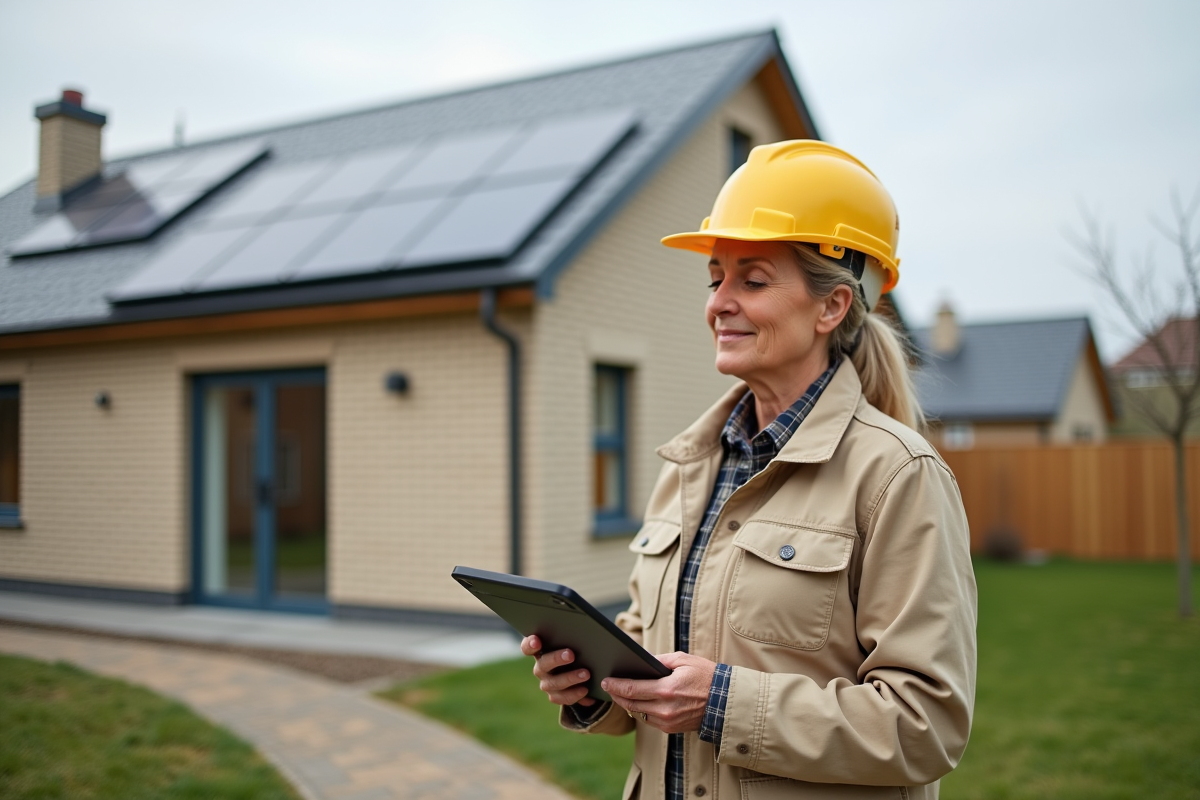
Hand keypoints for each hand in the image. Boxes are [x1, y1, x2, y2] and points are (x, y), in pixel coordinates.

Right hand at [520, 635, 596, 706]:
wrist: (580, 671)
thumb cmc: (575, 651)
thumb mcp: (571, 644)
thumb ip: (570, 640)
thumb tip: (582, 633)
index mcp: (541, 652)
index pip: (527, 647)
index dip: (530, 644)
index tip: (537, 641)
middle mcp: (541, 668)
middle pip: (543, 664)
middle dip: (556, 659)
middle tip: (571, 655)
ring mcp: (546, 683)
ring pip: (554, 683)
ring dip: (570, 678)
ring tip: (586, 674)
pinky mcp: (555, 696)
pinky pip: (562, 697)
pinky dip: (575, 694)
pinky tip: (585, 689)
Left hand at [601, 652, 716, 733]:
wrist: (725, 701)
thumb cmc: (706, 677)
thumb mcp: (683, 660)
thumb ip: (660, 660)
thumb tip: (641, 659)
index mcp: (667, 690)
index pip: (632, 689)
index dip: (615, 685)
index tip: (605, 680)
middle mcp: (664, 709)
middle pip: (630, 703)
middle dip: (616, 694)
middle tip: (608, 686)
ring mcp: (667, 721)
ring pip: (638, 713)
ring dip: (627, 703)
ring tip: (620, 692)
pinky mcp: (671, 728)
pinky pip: (649, 720)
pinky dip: (641, 710)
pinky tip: (637, 701)